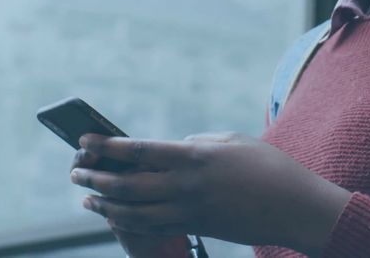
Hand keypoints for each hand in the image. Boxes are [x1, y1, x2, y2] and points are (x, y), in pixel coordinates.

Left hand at [70, 132, 352, 254]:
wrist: (294, 208)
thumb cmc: (270, 167)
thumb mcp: (234, 141)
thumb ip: (199, 142)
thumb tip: (176, 145)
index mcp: (194, 156)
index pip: (139, 151)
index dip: (107, 147)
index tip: (84, 140)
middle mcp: (186, 185)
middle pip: (128, 184)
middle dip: (96, 178)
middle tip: (75, 171)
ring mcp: (190, 210)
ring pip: (134, 212)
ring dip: (105, 205)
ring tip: (87, 199)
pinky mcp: (197, 227)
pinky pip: (153, 228)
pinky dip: (129, 223)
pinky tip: (116, 217)